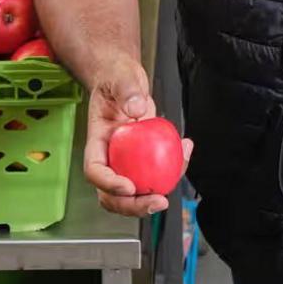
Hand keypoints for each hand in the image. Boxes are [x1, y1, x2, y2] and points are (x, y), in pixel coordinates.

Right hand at [80, 58, 190, 216]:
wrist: (125, 80)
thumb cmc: (116, 79)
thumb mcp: (120, 77)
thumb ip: (127, 91)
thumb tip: (136, 109)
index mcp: (96, 142)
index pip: (95, 170)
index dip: (109, 184)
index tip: (129, 186)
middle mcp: (109, 156)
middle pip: (112, 194)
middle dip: (133, 206)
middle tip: (157, 202)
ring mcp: (126, 160)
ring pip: (134, 192)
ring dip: (152, 198)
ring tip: (173, 189)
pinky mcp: (143, 159)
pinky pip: (156, 172)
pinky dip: (173, 169)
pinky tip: (186, 151)